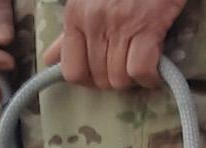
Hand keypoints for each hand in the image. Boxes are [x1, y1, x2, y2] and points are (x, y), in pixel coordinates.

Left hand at [40, 0, 185, 88]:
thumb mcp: (90, 1)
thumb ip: (71, 32)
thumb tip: (50, 58)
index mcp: (76, 15)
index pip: (71, 71)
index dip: (87, 80)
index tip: (100, 76)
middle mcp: (94, 22)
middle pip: (98, 78)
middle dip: (113, 80)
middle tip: (125, 68)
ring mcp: (121, 24)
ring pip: (119, 78)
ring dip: (132, 81)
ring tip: (140, 67)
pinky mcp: (148, 26)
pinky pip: (141, 69)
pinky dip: (149, 78)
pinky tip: (154, 73)